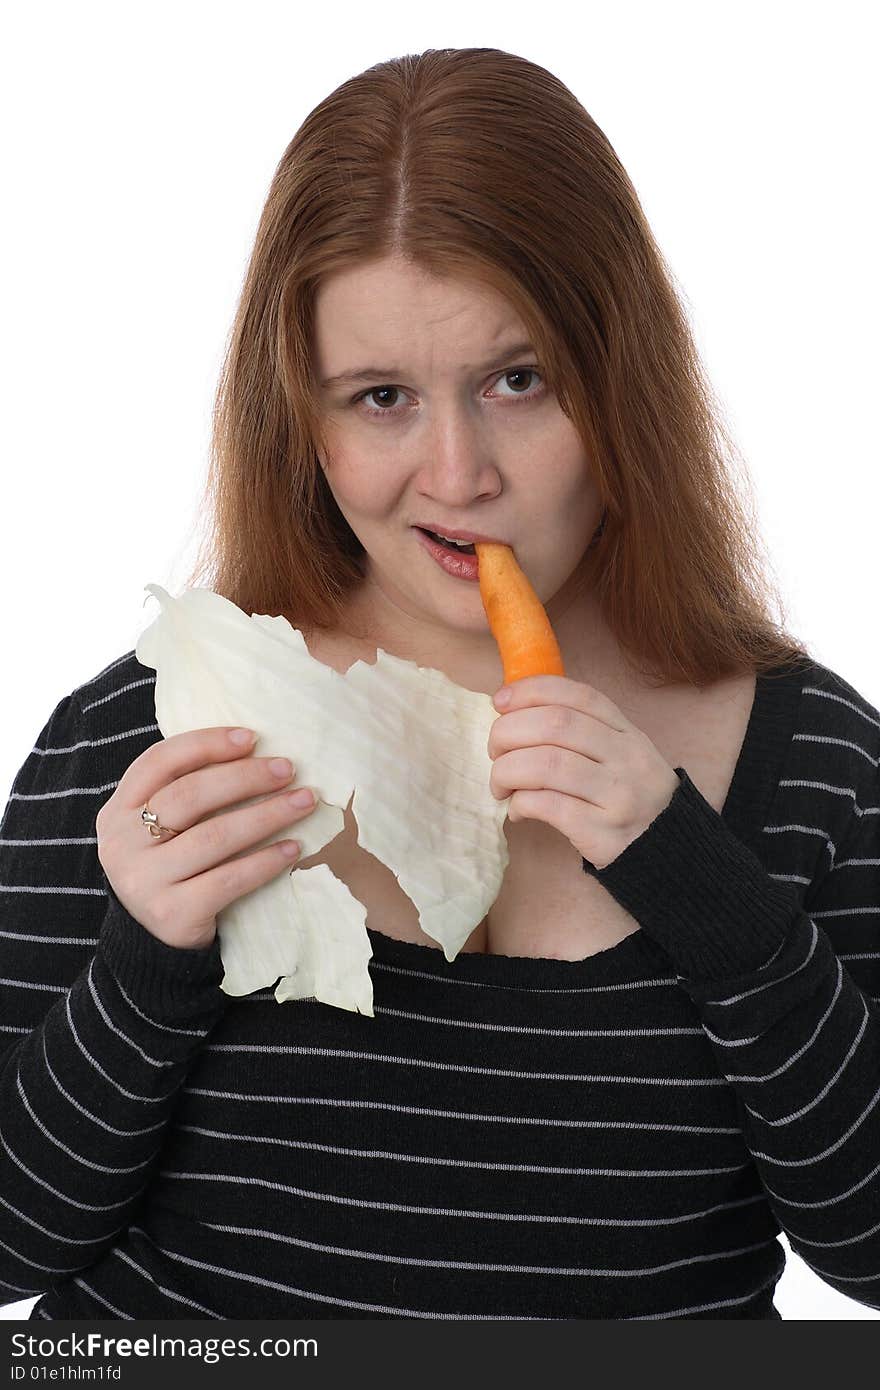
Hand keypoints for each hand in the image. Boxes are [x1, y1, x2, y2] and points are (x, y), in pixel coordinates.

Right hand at [96, 727, 317, 949]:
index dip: (206, 744)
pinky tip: (293, 848)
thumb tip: (254, 750)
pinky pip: (228, 879)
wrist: (151, 942)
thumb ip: (184, 791)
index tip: (252, 737)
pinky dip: (265, 861)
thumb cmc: (170, 868)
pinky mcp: (171, 914)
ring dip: (267, 815)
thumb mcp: (159, 827)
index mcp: (119, 810)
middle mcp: (123, 843)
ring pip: (214, 836)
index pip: (160, 761)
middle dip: (246, 777)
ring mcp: (144, 880)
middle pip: (190, 795)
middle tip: (288, 769)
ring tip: (304, 802)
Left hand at [487, 676, 680, 871]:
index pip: (577, 696)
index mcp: (626, 731)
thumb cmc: (625, 796)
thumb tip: (510, 712)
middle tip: (495, 751)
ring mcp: (618, 795)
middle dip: (509, 732)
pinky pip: (549, 806)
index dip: (531, 691)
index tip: (500, 701)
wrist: (668, 850)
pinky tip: (517, 809)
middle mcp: (626, 757)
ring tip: (500, 785)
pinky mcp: (604, 832)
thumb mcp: (618, 753)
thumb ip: (578, 731)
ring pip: (547, 765)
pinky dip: (521, 803)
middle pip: (555, 725)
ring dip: (508, 771)